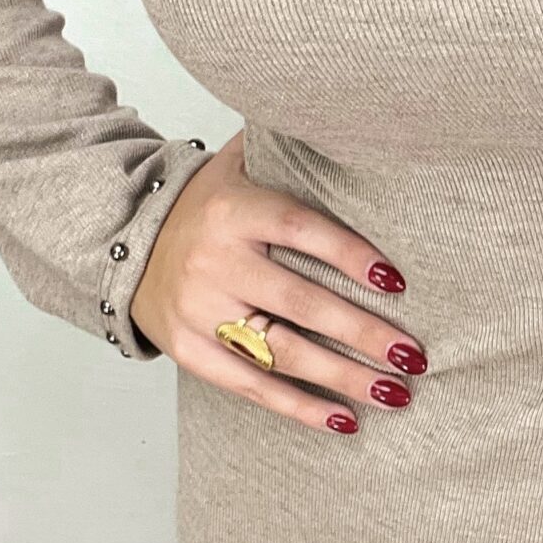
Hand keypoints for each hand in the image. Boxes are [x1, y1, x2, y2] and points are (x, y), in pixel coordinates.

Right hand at [130, 130, 425, 433]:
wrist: (127, 242)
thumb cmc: (208, 205)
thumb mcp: (240, 165)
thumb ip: (291, 151)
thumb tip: (363, 122)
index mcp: (233, 210)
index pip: (301, 230)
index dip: (351, 256)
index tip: (399, 282)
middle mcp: (215, 262)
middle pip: (300, 304)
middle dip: (363, 333)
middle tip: (415, 355)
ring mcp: (199, 311)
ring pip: (282, 353)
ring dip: (344, 377)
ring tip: (396, 391)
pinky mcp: (190, 351)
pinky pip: (252, 387)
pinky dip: (301, 407)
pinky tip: (347, 420)